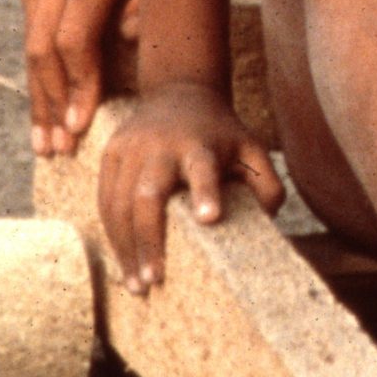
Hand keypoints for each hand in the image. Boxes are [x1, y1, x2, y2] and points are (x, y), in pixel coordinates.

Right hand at [15, 0, 136, 158]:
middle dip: (52, 100)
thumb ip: (142, 20)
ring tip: (44, 140)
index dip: (77, 86)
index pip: (75, 38)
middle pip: (44, 43)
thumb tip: (111, 57)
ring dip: (39, 91)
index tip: (81, 128)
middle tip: (56, 147)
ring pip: (31, 37)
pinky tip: (44, 103)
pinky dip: (39, 63)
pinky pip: (31, 21)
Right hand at [99, 82, 284, 292]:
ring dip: (125, 247)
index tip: (210, 219)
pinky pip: (104, 198)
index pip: (203, 167)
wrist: (180, 90)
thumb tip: (272, 216)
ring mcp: (132, 147)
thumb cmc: (220, 133)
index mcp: (200, 143)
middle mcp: (161, 144)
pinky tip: (123, 261)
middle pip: (148, 194)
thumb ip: (266, 182)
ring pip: (119, 202)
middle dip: (149, 239)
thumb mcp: (250, 147)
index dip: (205, 191)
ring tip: (138, 286)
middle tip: (155, 280)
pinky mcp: (112, 152)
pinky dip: (111, 233)